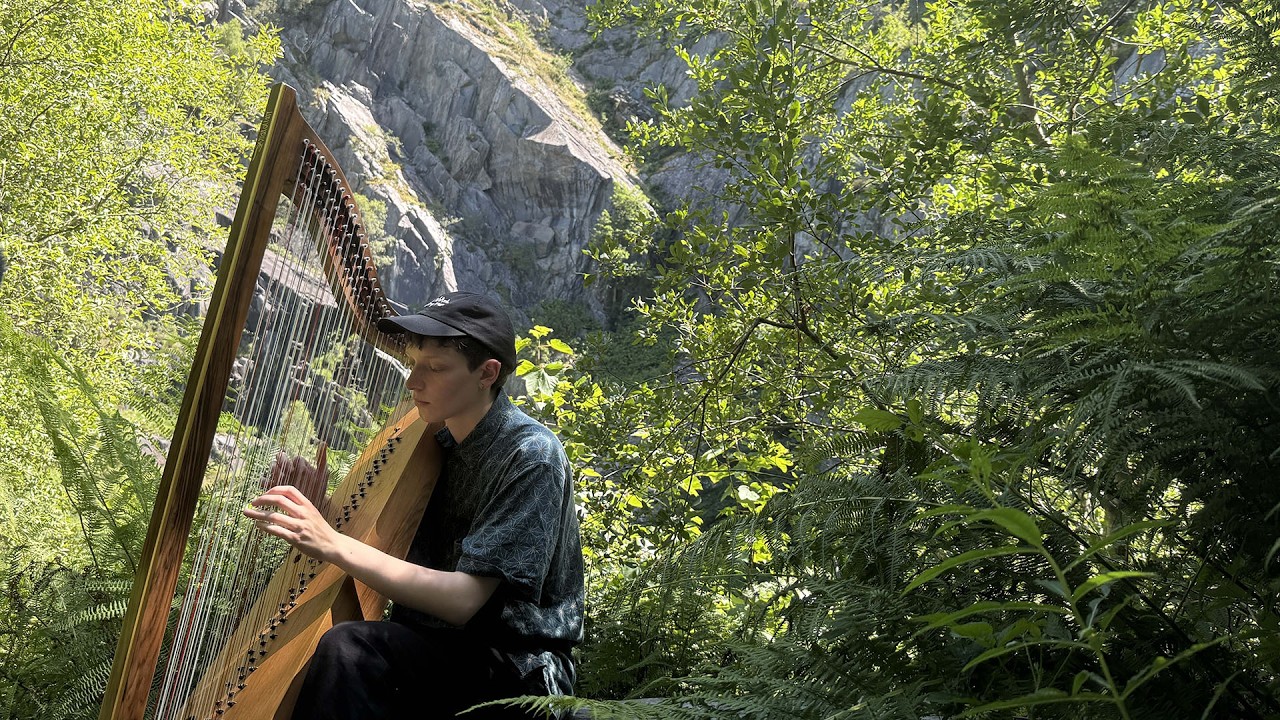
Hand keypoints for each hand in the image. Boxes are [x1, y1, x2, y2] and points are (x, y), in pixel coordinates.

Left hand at [245, 444, 336, 560]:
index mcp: (307, 505)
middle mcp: (303, 513)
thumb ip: (299, 507)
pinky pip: (277, 530)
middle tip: (253, 503)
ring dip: (257, 514)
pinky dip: (265, 527)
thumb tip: (280, 502)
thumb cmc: (321, 530)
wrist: (333, 545)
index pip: (289, 490)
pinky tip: (258, 526)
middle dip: (262, 499)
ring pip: (274, 516)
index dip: (274, 489)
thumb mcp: (313, 513)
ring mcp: (300, 526)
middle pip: (279, 500)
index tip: (265, 493)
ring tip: (247, 513)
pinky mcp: (296, 539)